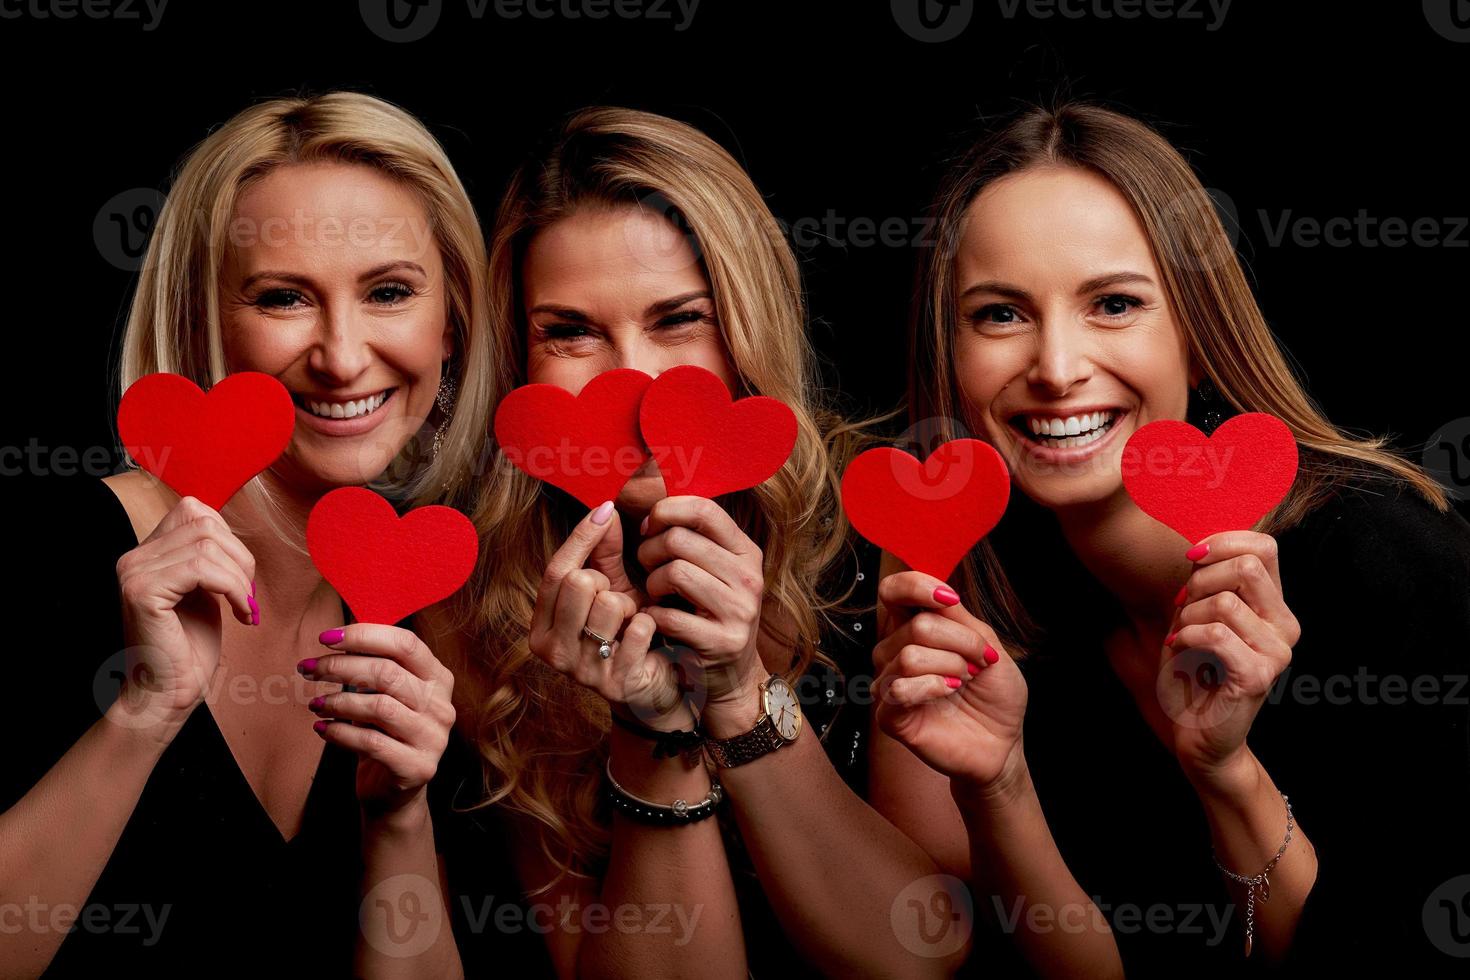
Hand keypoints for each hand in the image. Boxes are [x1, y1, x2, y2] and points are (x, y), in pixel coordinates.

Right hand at [114, 495, 257, 738]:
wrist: (166, 693)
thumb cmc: (189, 647)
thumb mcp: (205, 591)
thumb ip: (210, 558)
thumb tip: (232, 534)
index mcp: (148, 552)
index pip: (195, 510)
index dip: (229, 539)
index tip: (240, 577)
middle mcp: (134, 557)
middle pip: (205, 523)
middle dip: (241, 558)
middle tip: (247, 595)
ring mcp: (134, 572)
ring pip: (207, 544)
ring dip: (240, 577)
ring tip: (244, 606)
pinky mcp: (142, 592)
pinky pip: (202, 569)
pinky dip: (233, 588)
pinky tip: (240, 613)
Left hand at [301, 623, 456, 819]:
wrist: (393, 790)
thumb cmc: (384, 732)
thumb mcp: (385, 694)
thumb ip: (373, 665)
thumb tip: (338, 632)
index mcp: (438, 678)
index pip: (406, 643)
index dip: (364, 636)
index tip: (327, 637)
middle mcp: (442, 705)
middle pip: (387, 673)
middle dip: (340, 666)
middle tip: (309, 669)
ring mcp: (433, 738)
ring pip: (378, 707)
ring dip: (338, 702)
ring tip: (315, 703)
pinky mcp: (417, 767)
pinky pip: (371, 742)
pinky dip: (340, 733)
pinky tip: (323, 729)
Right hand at [529, 502, 685, 726]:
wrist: (654, 685)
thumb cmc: (626, 631)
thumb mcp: (611, 589)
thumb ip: (602, 553)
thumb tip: (604, 509)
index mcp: (542, 627)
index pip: (555, 571)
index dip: (581, 537)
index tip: (605, 511)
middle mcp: (552, 652)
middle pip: (578, 583)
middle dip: (606, 582)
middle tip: (617, 600)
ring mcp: (582, 671)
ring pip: (608, 604)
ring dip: (628, 606)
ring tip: (630, 621)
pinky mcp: (615, 683)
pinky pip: (638, 629)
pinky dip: (649, 624)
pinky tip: (648, 637)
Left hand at [636, 496, 766, 710]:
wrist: (729, 673)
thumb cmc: (706, 611)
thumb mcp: (708, 570)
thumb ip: (685, 536)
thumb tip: (645, 509)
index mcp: (746, 552)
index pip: (704, 510)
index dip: (666, 512)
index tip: (649, 528)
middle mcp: (749, 577)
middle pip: (680, 540)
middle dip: (650, 551)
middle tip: (646, 567)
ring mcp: (740, 610)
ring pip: (675, 572)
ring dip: (651, 583)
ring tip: (653, 593)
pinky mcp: (723, 641)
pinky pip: (669, 615)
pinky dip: (652, 615)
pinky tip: (655, 619)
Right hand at [872, 570, 1028, 799]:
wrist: (1003, 742)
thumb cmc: (994, 694)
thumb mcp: (987, 644)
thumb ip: (958, 618)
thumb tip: (940, 594)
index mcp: (914, 628)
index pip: (893, 591)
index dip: (917, 586)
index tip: (950, 600)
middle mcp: (895, 651)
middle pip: (917, 626)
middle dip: (962, 643)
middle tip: (979, 664)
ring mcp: (889, 682)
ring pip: (910, 656)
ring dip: (951, 668)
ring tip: (964, 682)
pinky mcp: (889, 715)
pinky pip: (900, 689)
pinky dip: (933, 688)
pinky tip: (948, 694)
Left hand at [1158, 531, 1299, 786]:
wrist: (1197, 731)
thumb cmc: (1192, 668)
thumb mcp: (1197, 613)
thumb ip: (1208, 580)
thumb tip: (1199, 548)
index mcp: (1274, 605)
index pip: (1264, 546)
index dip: (1222, 542)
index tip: (1191, 559)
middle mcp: (1285, 625)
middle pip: (1247, 566)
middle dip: (1200, 580)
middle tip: (1181, 606)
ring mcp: (1277, 652)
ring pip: (1224, 602)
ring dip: (1187, 616)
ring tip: (1181, 636)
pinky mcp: (1258, 676)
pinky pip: (1216, 635)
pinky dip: (1186, 637)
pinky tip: (1179, 651)